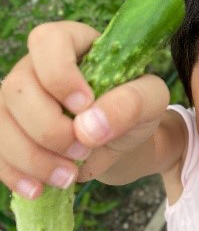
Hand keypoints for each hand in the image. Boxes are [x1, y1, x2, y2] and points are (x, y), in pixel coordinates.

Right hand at [0, 21, 168, 198]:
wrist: (123, 139)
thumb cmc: (135, 107)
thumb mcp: (150, 99)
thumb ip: (130, 103)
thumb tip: (89, 126)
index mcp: (73, 42)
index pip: (48, 42)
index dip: (59, 75)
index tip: (84, 105)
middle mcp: (36, 65)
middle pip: (18, 87)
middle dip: (49, 128)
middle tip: (83, 148)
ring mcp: (17, 98)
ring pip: (1, 121)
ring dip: (32, 157)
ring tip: (68, 175)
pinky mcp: (9, 130)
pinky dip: (16, 174)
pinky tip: (39, 188)